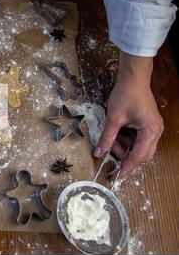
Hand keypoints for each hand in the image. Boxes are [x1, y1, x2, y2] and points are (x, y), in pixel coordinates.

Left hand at [94, 51, 163, 177]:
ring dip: (123, 147)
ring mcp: (152, 128)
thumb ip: (106, 138)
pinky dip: (125, 140)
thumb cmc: (126, 95)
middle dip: (124, 157)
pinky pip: (136, 139)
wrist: (133, 78)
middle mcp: (155, 132)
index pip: (139, 157)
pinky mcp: (146, 124)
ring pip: (138, 147)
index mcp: (150, 132)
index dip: (127, 168)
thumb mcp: (113, 119)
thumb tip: (98, 153)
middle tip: (109, 156)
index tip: (116, 177)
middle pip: (141, 154)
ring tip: (110, 141)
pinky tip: (115, 135)